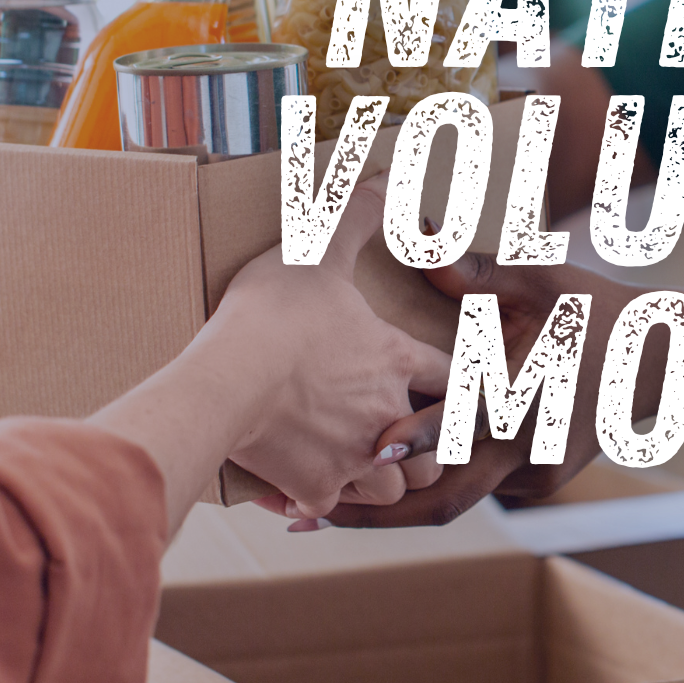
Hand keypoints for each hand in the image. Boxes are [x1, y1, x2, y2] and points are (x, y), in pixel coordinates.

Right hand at [192, 174, 451, 522]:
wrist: (228, 379)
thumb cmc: (274, 314)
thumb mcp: (316, 247)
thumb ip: (354, 213)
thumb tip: (389, 175)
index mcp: (393, 359)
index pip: (451, 377)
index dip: (455, 380)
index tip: (449, 382)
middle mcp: (385, 413)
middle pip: (435, 446)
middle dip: (429, 444)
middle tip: (408, 433)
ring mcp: (351, 456)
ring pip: (392, 488)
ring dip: (381, 479)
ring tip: (360, 464)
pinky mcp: (312, 487)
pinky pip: (327, 507)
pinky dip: (317, 503)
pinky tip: (298, 491)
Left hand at [315, 253, 626, 527]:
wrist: (662, 359)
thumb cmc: (596, 308)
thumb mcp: (540, 277)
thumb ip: (475, 268)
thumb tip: (416, 235)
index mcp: (527, 392)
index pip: (466, 425)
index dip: (415, 444)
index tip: (364, 455)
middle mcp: (528, 445)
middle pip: (443, 497)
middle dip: (373, 511)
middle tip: (300, 511)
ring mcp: (534, 473)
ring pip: (454, 502)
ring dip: (390, 510)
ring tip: (318, 511)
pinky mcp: (538, 483)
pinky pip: (477, 490)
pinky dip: (430, 488)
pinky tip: (377, 489)